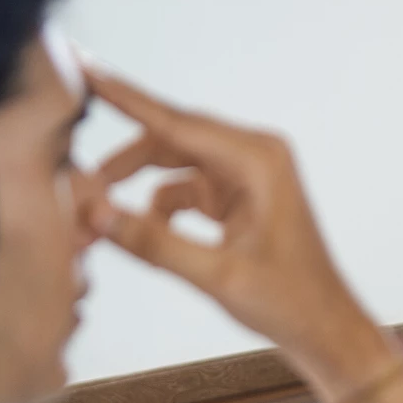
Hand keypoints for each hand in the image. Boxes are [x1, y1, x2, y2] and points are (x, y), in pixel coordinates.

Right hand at [81, 67, 395, 393]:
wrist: (327, 331)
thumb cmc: (290, 303)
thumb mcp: (217, 276)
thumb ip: (154, 244)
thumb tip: (98, 215)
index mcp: (257, 159)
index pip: (176, 121)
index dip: (125, 97)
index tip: (85, 71)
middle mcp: (255, 156)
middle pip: (171, 139)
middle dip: (122, 160)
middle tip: (75, 178)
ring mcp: (248, 177)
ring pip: (174, 164)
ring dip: (137, 186)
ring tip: (98, 214)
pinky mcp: (240, 199)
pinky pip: (187, 189)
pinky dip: (159, 207)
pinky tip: (140, 230)